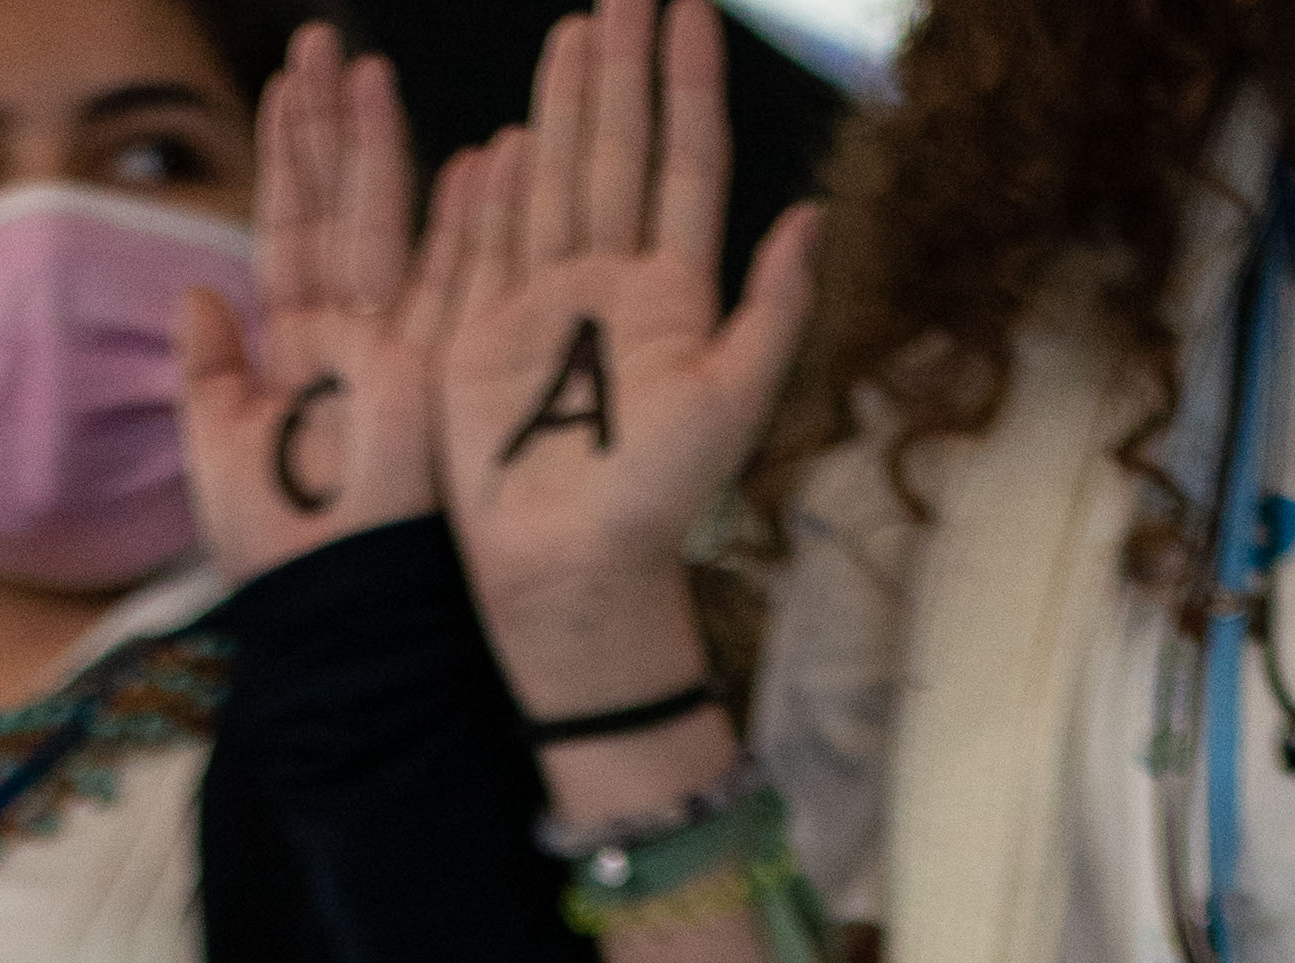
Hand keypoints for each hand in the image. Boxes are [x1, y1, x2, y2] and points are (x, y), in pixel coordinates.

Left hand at [181, 24, 453, 582]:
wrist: (333, 608)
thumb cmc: (277, 550)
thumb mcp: (214, 452)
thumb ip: (206, 369)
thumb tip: (194, 289)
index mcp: (296, 354)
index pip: (289, 232)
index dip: (287, 161)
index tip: (285, 89)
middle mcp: (350, 338)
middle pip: (337, 208)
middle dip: (330, 125)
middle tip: (325, 41)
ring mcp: (397, 350)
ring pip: (388, 227)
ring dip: (382, 149)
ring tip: (373, 71)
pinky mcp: (436, 375)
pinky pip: (456, 282)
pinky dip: (470, 221)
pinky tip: (479, 158)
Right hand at [432, 0, 819, 715]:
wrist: (572, 573)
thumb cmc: (656, 502)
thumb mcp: (732, 403)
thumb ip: (772, 308)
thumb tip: (810, 215)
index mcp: (673, 294)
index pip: (683, 164)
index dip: (688, 85)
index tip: (690, 7)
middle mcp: (610, 286)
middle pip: (617, 153)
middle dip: (622, 69)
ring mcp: (544, 308)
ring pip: (558, 181)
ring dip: (564, 107)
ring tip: (575, 32)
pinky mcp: (483, 341)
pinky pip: (490, 246)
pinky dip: (497, 191)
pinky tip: (509, 139)